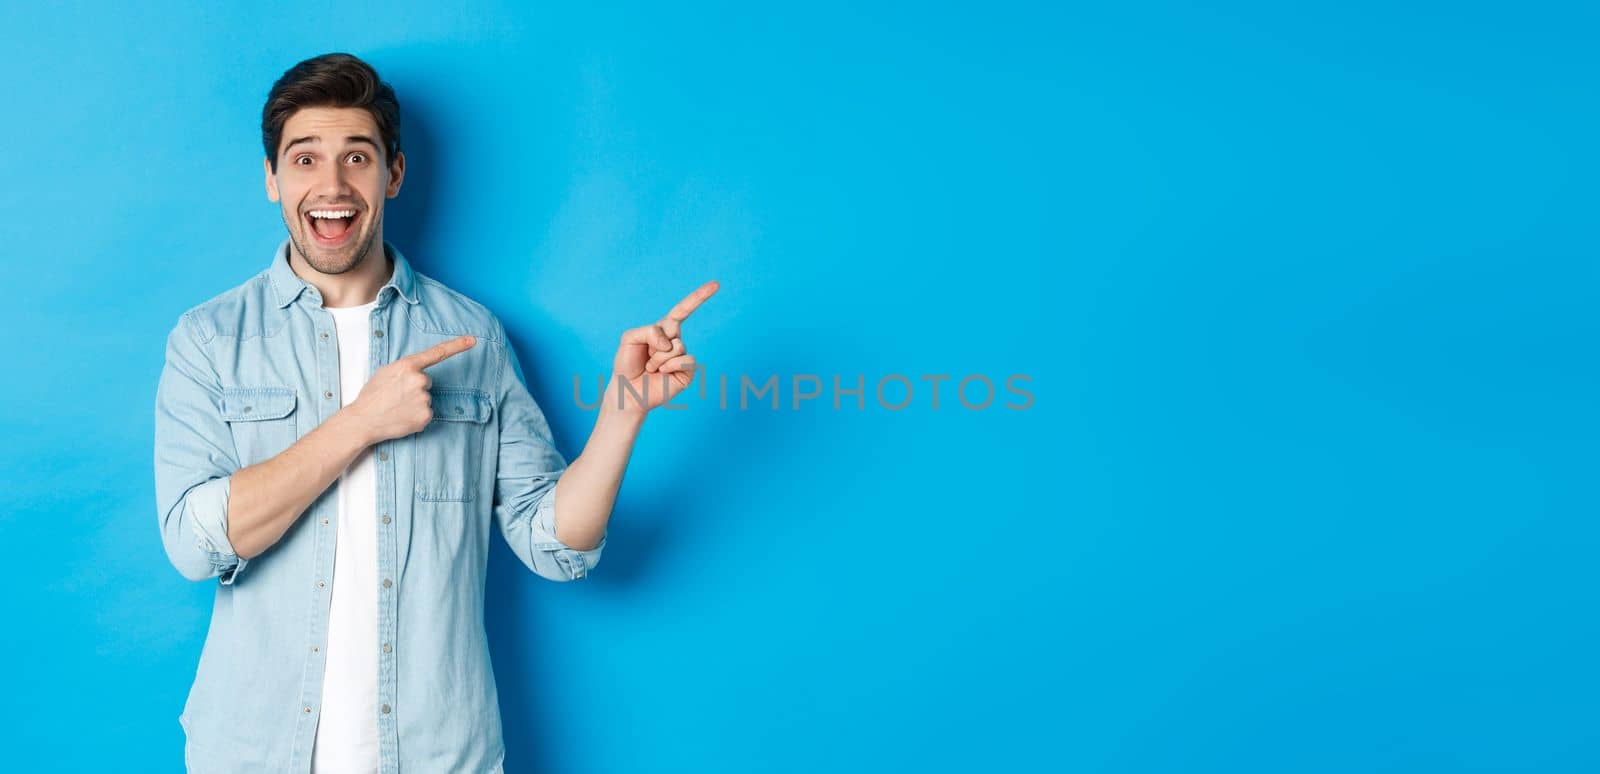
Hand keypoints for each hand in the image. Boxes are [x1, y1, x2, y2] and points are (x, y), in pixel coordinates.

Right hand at [346, 334, 476, 442]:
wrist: (363, 420)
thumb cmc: (372, 395)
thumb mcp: (386, 372)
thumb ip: (405, 369)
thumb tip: (418, 372)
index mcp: (408, 365)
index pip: (437, 353)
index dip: (457, 346)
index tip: (473, 340)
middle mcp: (419, 380)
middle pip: (427, 382)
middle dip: (414, 388)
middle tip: (396, 396)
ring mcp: (424, 399)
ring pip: (426, 398)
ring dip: (415, 402)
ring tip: (396, 407)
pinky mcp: (426, 416)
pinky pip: (426, 413)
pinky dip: (416, 416)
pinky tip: (402, 417)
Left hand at [608, 280, 718, 413]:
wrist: (627, 391)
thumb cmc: (627, 364)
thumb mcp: (629, 338)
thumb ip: (648, 331)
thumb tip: (671, 343)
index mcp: (664, 330)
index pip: (683, 310)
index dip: (699, 297)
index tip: (716, 284)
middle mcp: (675, 341)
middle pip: (673, 330)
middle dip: (653, 344)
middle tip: (646, 358)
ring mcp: (682, 357)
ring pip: (677, 346)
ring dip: (658, 359)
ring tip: (651, 368)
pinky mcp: (687, 372)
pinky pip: (685, 360)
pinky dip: (670, 366)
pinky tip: (662, 374)